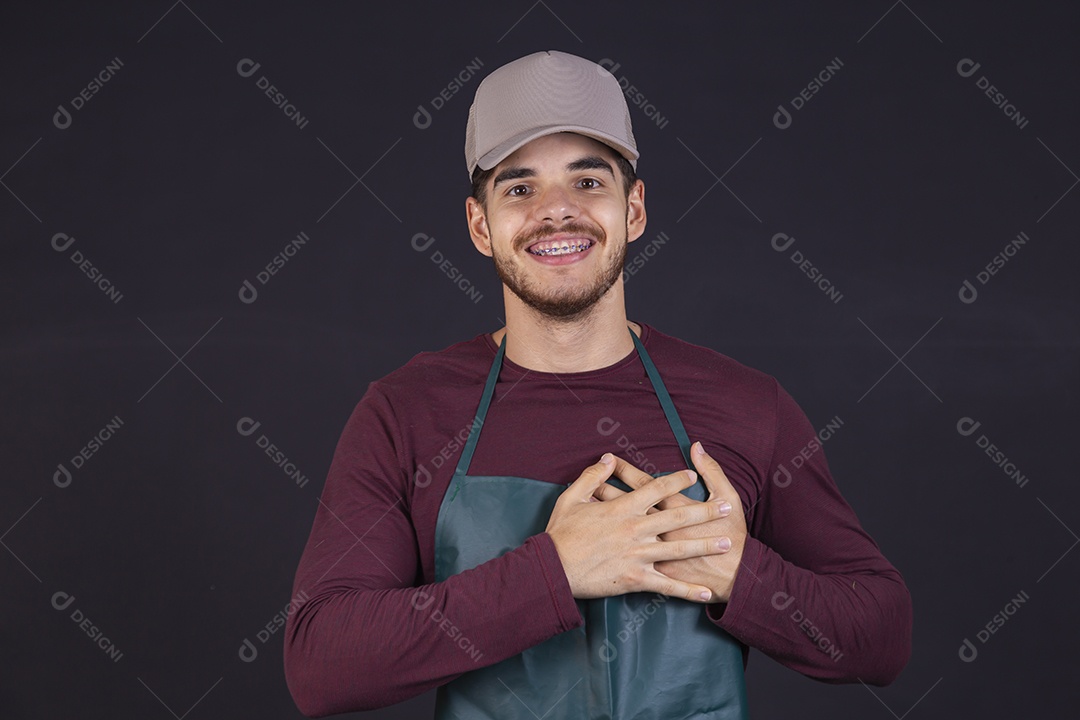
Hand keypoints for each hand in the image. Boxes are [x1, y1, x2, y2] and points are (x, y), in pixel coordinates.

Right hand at [545, 453, 732, 602]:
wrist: (553, 569)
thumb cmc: (560, 534)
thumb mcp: (571, 498)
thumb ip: (591, 476)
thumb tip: (607, 459)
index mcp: (623, 509)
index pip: (656, 489)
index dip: (676, 481)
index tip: (692, 476)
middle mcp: (636, 530)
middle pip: (678, 517)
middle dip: (705, 512)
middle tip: (726, 507)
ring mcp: (638, 555)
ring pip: (679, 550)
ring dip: (704, 546)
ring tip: (725, 543)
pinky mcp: (636, 579)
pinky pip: (667, 586)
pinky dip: (687, 591)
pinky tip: (706, 593)